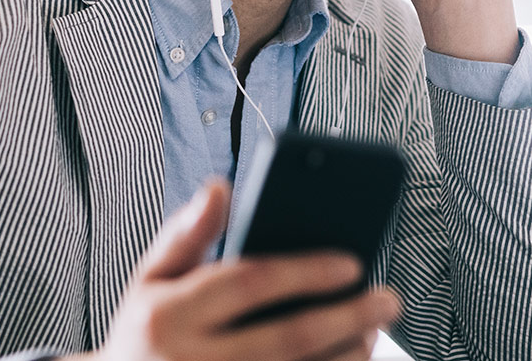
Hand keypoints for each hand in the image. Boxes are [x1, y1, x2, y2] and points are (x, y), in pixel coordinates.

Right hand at [73, 181, 400, 360]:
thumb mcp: (148, 281)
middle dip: (347, 316)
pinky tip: (349, 359)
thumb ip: (185, 234)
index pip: (250, 283)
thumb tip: (220, 188)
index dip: (307, 271)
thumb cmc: (145, 335)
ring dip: (346, 356)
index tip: (352, 262)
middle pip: (287, 337)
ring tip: (372, 331)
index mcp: (169, 316)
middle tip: (387, 298)